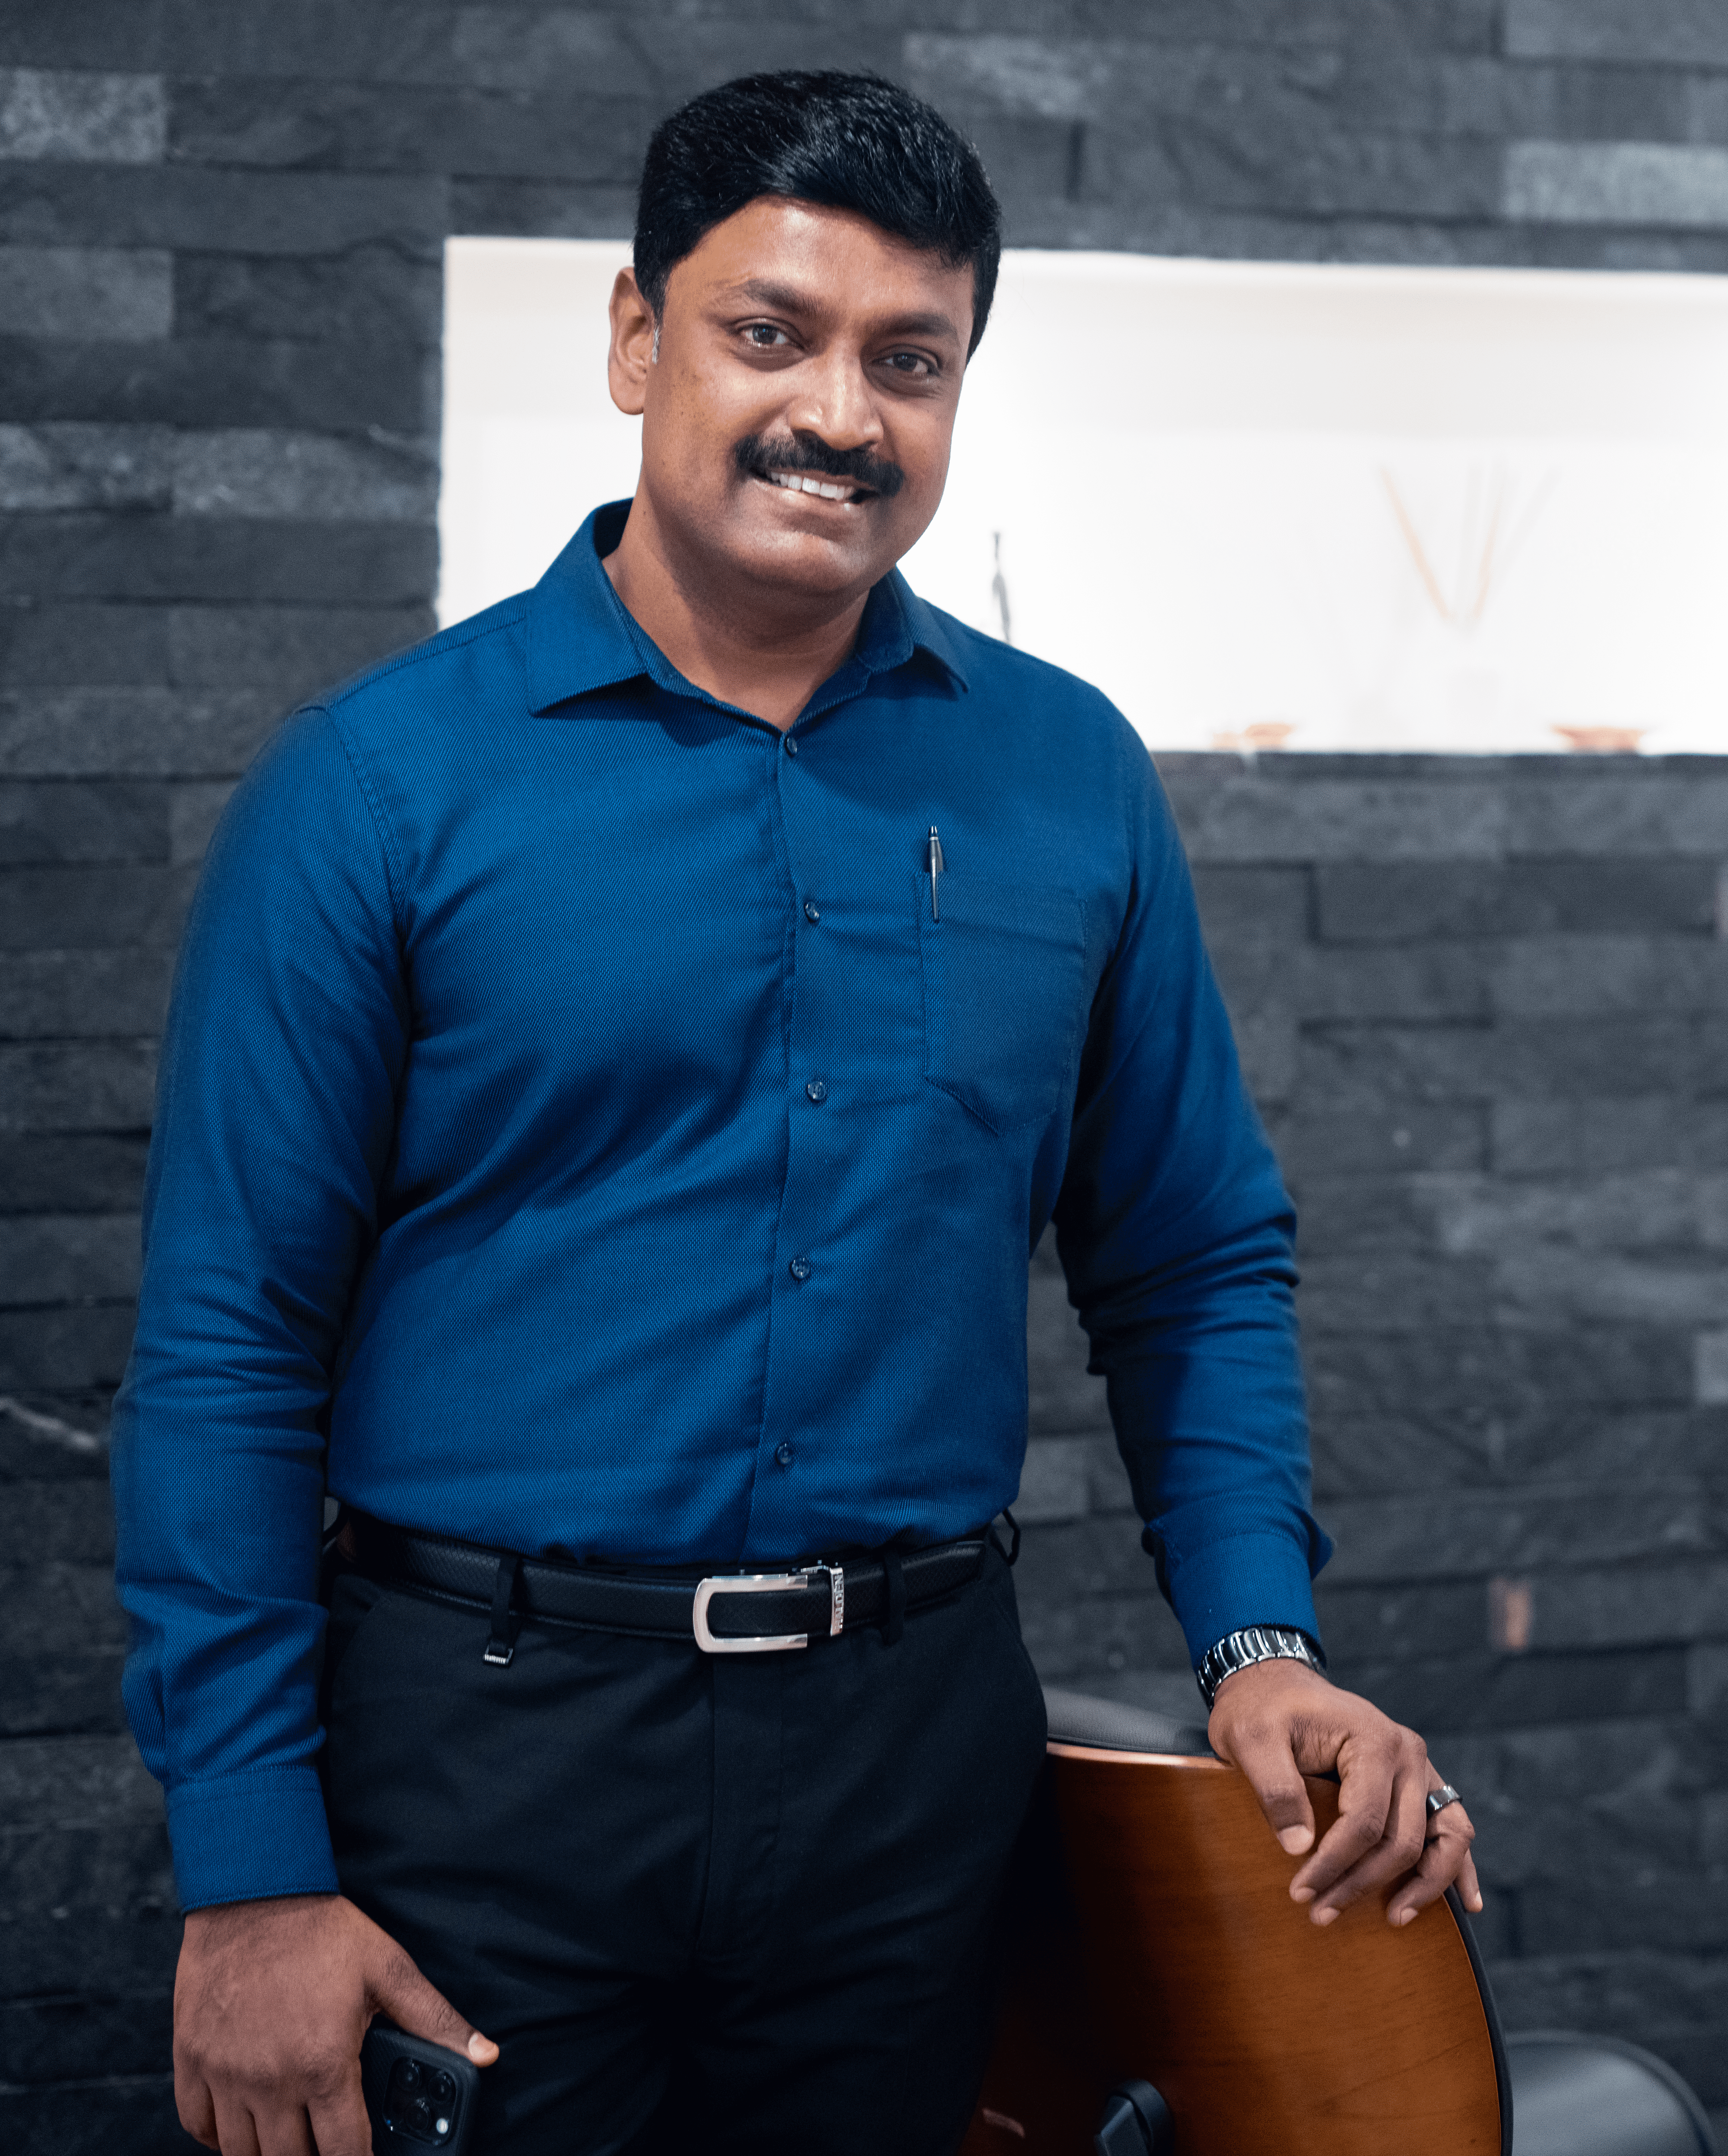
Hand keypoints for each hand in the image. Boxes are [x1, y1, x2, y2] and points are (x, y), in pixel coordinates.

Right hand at [174, 1892, 497, 2154]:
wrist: (253, 1891)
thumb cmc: (321, 1930)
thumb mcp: (388, 1969)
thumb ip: (435, 2020)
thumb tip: (486, 2055)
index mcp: (323, 2064)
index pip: (344, 2153)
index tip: (364, 2155)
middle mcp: (270, 2080)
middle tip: (329, 2138)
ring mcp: (225, 2074)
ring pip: (241, 2155)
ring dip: (268, 2152)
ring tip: (292, 2134)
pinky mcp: (191, 2060)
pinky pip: (197, 2126)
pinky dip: (218, 2136)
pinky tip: (244, 2123)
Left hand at [1207, 1658, 1480, 1929]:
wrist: (1273, 1686)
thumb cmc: (1260, 1711)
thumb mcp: (1252, 1740)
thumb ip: (1275, 1789)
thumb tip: (1298, 1847)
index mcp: (1373, 1739)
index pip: (1364, 1821)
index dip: (1334, 1864)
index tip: (1301, 1892)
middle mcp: (1407, 1753)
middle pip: (1401, 1838)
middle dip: (1364, 1883)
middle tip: (1321, 1913)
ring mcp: (1418, 1768)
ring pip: (1445, 1837)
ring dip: (1424, 1885)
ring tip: (1395, 1917)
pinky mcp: (1416, 1781)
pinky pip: (1451, 1827)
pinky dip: (1458, 1865)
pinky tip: (1465, 1903)